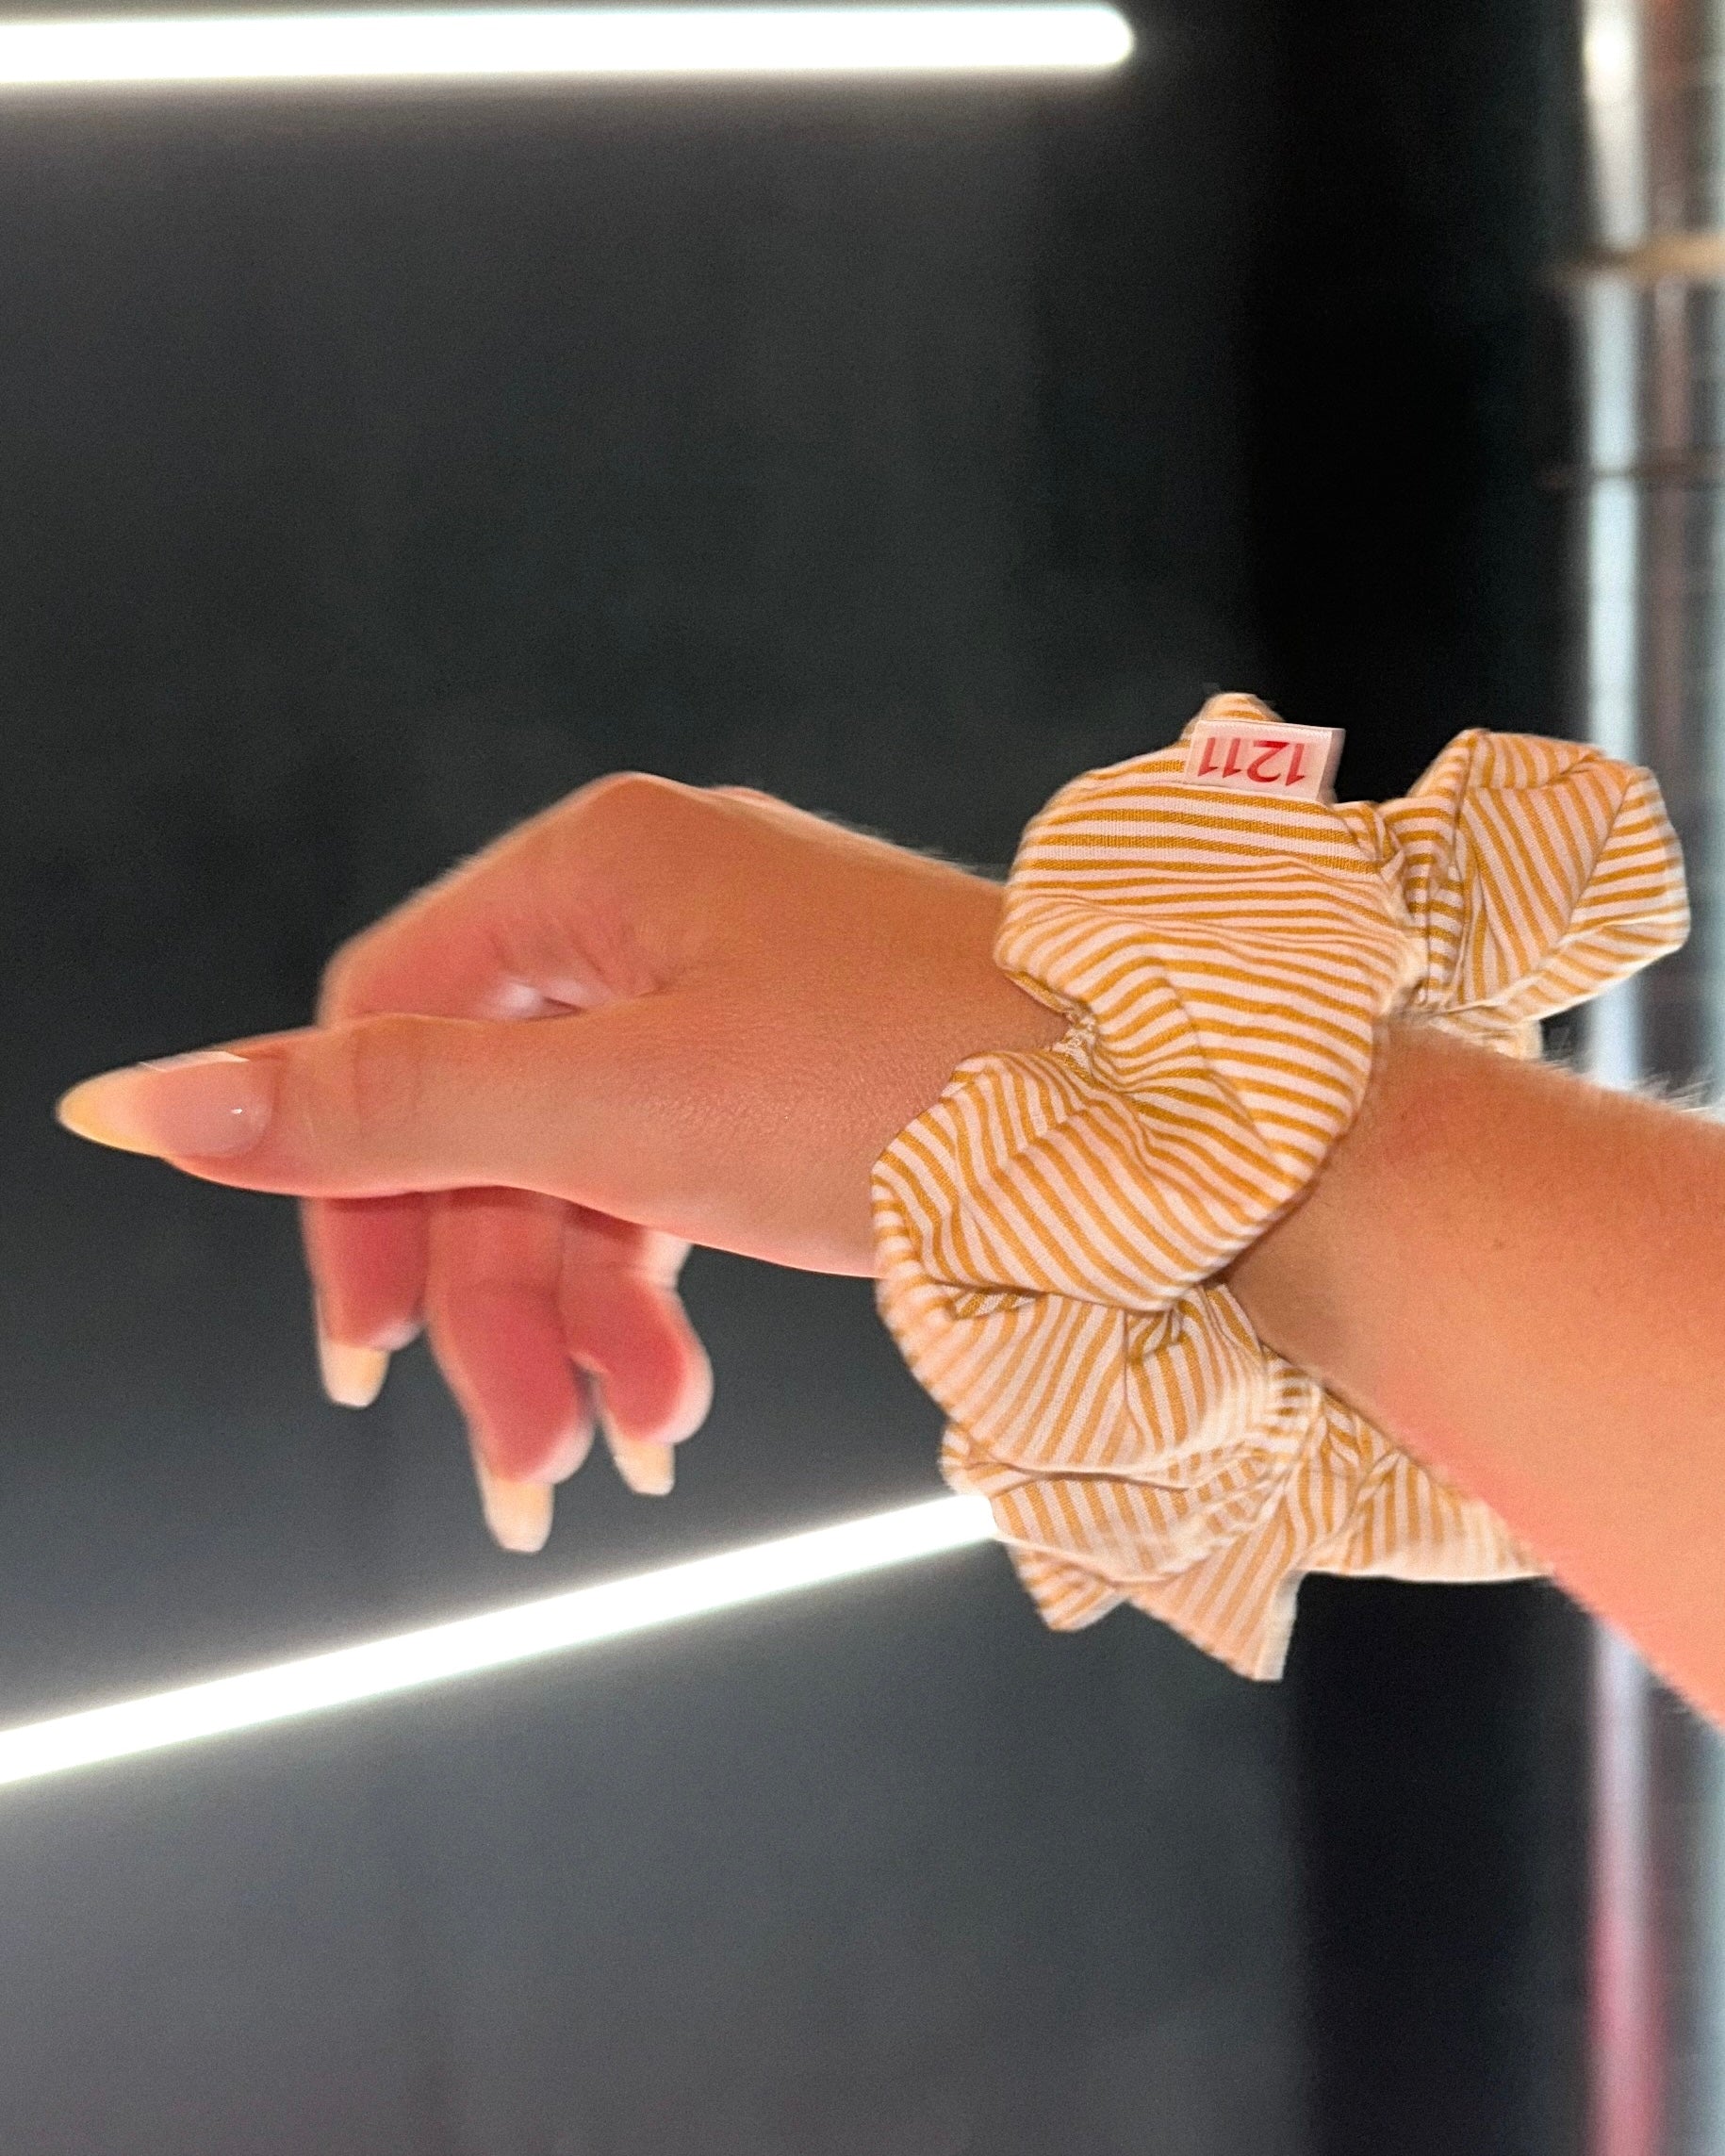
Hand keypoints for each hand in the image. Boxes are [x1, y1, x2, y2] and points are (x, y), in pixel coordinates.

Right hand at [56, 775, 1065, 1548]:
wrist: (1182, 1149)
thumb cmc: (921, 1094)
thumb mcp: (621, 1116)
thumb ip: (383, 1114)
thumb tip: (144, 1102)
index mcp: (597, 870)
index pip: (390, 1026)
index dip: (349, 1194)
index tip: (357, 1358)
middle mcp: (656, 912)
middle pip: (486, 1121)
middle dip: (489, 1300)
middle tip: (516, 1463)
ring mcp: (731, 998)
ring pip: (581, 1173)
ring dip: (576, 1327)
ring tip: (607, 1459)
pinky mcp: (790, 1080)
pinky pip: (670, 1188)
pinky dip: (655, 1302)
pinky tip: (665, 1408)